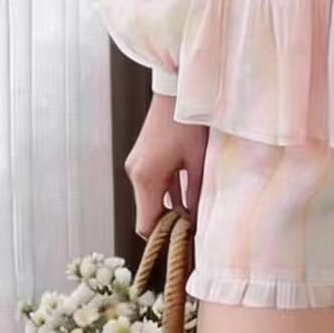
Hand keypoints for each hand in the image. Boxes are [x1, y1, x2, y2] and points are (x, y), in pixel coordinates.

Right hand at [127, 94, 207, 240]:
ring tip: (193, 213)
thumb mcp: (197, 162)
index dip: (163, 238)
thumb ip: (195, 194)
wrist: (177, 92)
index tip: (184, 240)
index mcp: (146, 178)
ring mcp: (137, 166)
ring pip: (149, 200)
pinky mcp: (142, 159)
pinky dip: (166, 193)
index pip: (146, 225)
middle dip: (167, 224)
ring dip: (168, 207)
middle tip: (192, 229)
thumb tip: (197, 221)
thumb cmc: (189, 124)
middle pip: (147, 214)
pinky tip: (186, 195)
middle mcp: (136, 174)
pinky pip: (152, 185)